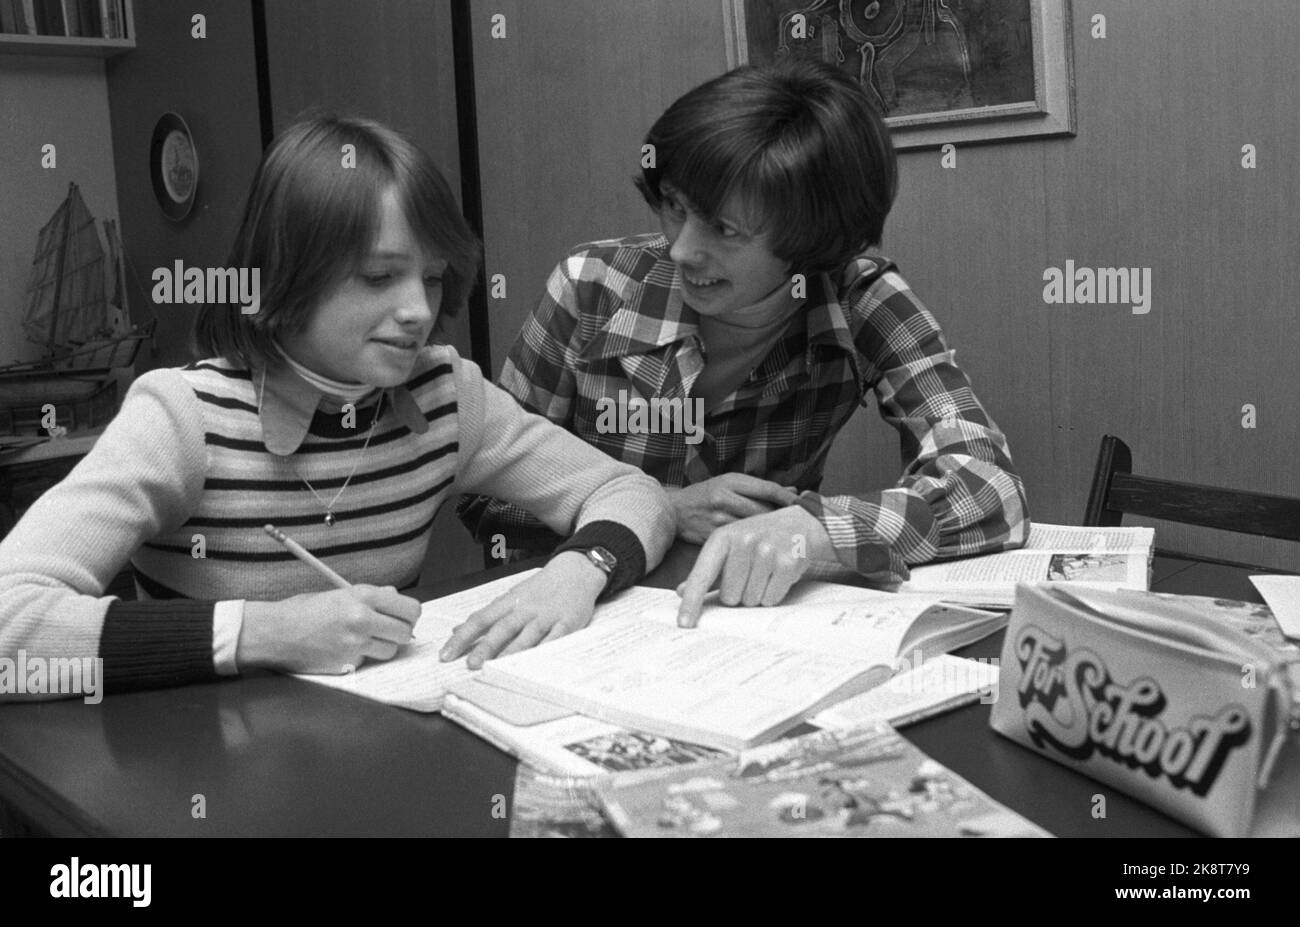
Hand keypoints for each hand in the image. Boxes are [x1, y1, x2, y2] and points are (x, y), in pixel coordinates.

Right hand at [238, 585, 420, 673]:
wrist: (273, 632)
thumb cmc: (304, 610)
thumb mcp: (339, 594)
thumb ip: (371, 596)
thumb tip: (396, 597)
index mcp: (363, 596)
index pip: (410, 609)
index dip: (410, 615)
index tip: (404, 618)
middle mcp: (363, 619)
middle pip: (405, 633)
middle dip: (400, 633)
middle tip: (387, 631)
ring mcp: (355, 644)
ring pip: (390, 651)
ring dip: (382, 647)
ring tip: (363, 640)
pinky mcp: (346, 664)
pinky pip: (368, 662)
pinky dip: (362, 658)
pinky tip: (344, 650)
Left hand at [440, 552, 604, 668]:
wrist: (576, 570)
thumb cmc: (542, 587)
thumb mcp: (512, 596)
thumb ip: (487, 615)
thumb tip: (458, 628)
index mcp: (509, 602)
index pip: (480, 619)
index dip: (463, 636)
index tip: (446, 654)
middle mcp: (525, 609)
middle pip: (502, 628)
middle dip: (485, 647)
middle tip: (470, 665)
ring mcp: (546, 616)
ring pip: (527, 636)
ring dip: (511, 652)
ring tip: (497, 669)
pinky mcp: (567, 623)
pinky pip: (554, 640)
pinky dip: (544, 652)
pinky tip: (535, 664)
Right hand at [665, 474, 801, 543]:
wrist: (674, 511)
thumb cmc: (706, 494)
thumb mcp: (731, 483)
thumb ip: (760, 488)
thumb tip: (792, 490)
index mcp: (731, 481)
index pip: (768, 489)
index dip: (789, 498)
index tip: (804, 504)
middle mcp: (724, 498)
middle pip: (764, 510)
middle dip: (781, 517)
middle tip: (797, 523)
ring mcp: (718, 519)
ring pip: (754, 528)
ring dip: (769, 533)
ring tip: (783, 535)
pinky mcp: (713, 537)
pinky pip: (740, 542)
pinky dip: (753, 544)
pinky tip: (763, 547)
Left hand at [676, 505, 832, 627]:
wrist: (801, 523)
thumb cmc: (760, 537)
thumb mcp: (730, 546)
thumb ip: (708, 572)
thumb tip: (682, 592)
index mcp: (722, 537)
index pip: (702, 576)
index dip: (692, 602)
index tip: (684, 623)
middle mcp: (743, 541)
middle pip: (729, 597)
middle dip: (739, 594)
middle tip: (751, 575)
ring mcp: (767, 551)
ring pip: (750, 600)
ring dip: (757, 594)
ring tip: (766, 573)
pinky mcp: (787, 562)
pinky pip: (771, 599)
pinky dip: (773, 593)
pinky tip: (778, 575)